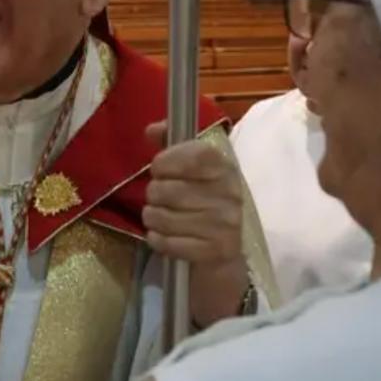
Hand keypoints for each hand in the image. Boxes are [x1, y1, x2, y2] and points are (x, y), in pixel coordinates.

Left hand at [143, 122, 242, 266]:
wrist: (225, 246)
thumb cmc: (203, 199)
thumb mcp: (192, 167)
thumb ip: (170, 143)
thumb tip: (151, 129)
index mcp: (224, 167)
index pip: (191, 156)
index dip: (165, 162)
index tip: (159, 169)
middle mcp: (229, 193)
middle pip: (166, 190)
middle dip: (153, 194)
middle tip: (159, 198)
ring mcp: (224, 224)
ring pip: (162, 217)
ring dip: (152, 217)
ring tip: (158, 216)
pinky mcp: (215, 250)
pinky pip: (167, 243)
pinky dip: (157, 240)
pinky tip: (162, 236)